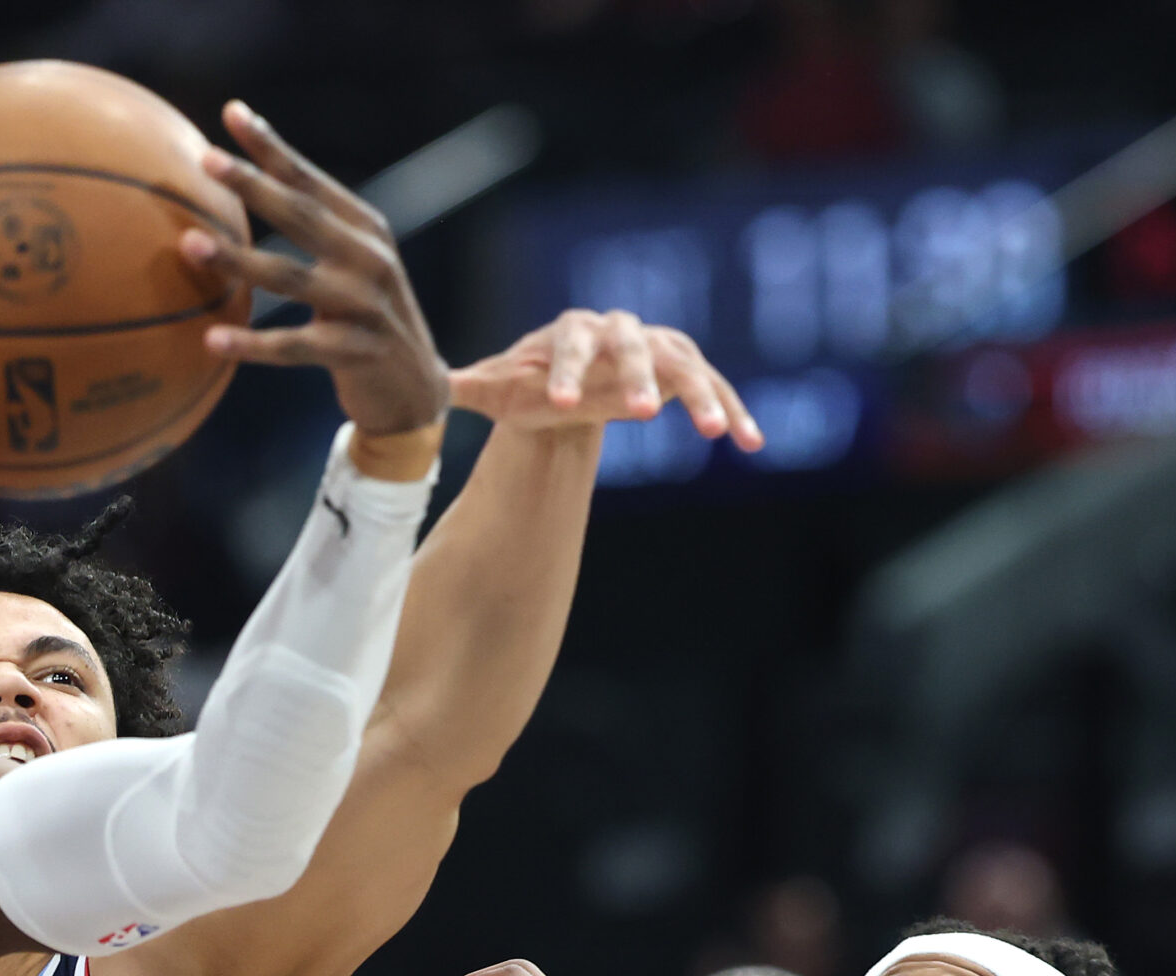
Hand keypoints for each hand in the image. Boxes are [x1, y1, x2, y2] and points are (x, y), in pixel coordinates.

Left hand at [180, 100, 449, 439]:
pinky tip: (212, 341)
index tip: (231, 114)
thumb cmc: (364, 323)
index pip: (309, 180)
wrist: (417, 389)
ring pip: (290, 278)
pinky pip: (295, 346)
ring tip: (189, 244)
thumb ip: (311, 233)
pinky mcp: (358, 352)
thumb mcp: (349, 269)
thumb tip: (245, 192)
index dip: (271, 147)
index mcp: (364, 229)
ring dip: (238, 260)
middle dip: (252, 184)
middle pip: (300, 214)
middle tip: (206, 160)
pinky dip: (252, 344)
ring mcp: (366, 305)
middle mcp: (369, 258)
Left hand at [451, 311, 764, 451]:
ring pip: (686, 366)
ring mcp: (659, 347)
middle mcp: (620, 331)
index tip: (559, 404)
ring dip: (702, 397)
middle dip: (637, 378)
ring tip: (717, 435)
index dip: (564, 371)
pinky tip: (751, 445)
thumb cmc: (533, 383)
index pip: (567, 344)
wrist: (572, 378)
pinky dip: (734, 412)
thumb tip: (424, 386)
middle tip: (641, 414)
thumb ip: (469, 386)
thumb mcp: (499, 388)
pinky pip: (715, 389)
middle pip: (632, 347)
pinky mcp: (687, 370)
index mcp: (571, 331)